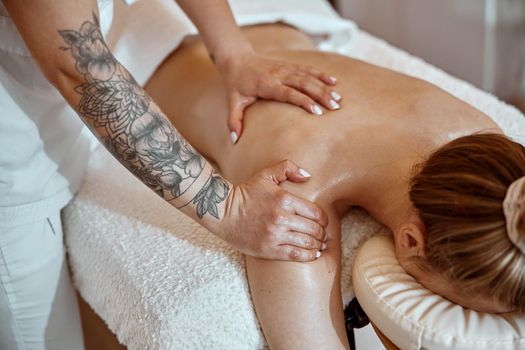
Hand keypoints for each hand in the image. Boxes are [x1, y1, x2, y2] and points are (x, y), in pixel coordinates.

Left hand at [216, 49, 341, 143]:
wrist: (238, 60)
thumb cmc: (237, 84)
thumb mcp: (233, 102)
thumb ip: (234, 121)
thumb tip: (234, 140)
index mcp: (266, 84)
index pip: (288, 93)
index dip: (303, 100)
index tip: (316, 110)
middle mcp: (279, 75)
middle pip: (303, 84)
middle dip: (320, 95)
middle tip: (335, 107)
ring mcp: (286, 69)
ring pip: (308, 76)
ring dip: (324, 87)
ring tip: (338, 99)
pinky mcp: (290, 66)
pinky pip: (308, 69)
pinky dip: (321, 75)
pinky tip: (334, 82)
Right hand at [217, 160, 328, 261]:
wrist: (222, 212)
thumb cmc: (246, 193)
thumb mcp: (265, 174)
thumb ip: (288, 168)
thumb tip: (308, 176)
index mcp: (285, 199)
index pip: (316, 213)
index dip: (324, 219)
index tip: (324, 222)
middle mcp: (282, 218)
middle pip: (314, 229)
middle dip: (322, 233)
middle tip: (323, 235)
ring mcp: (275, 235)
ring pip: (307, 243)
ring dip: (318, 245)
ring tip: (320, 245)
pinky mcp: (268, 249)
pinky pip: (296, 255)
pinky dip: (309, 256)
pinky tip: (314, 255)